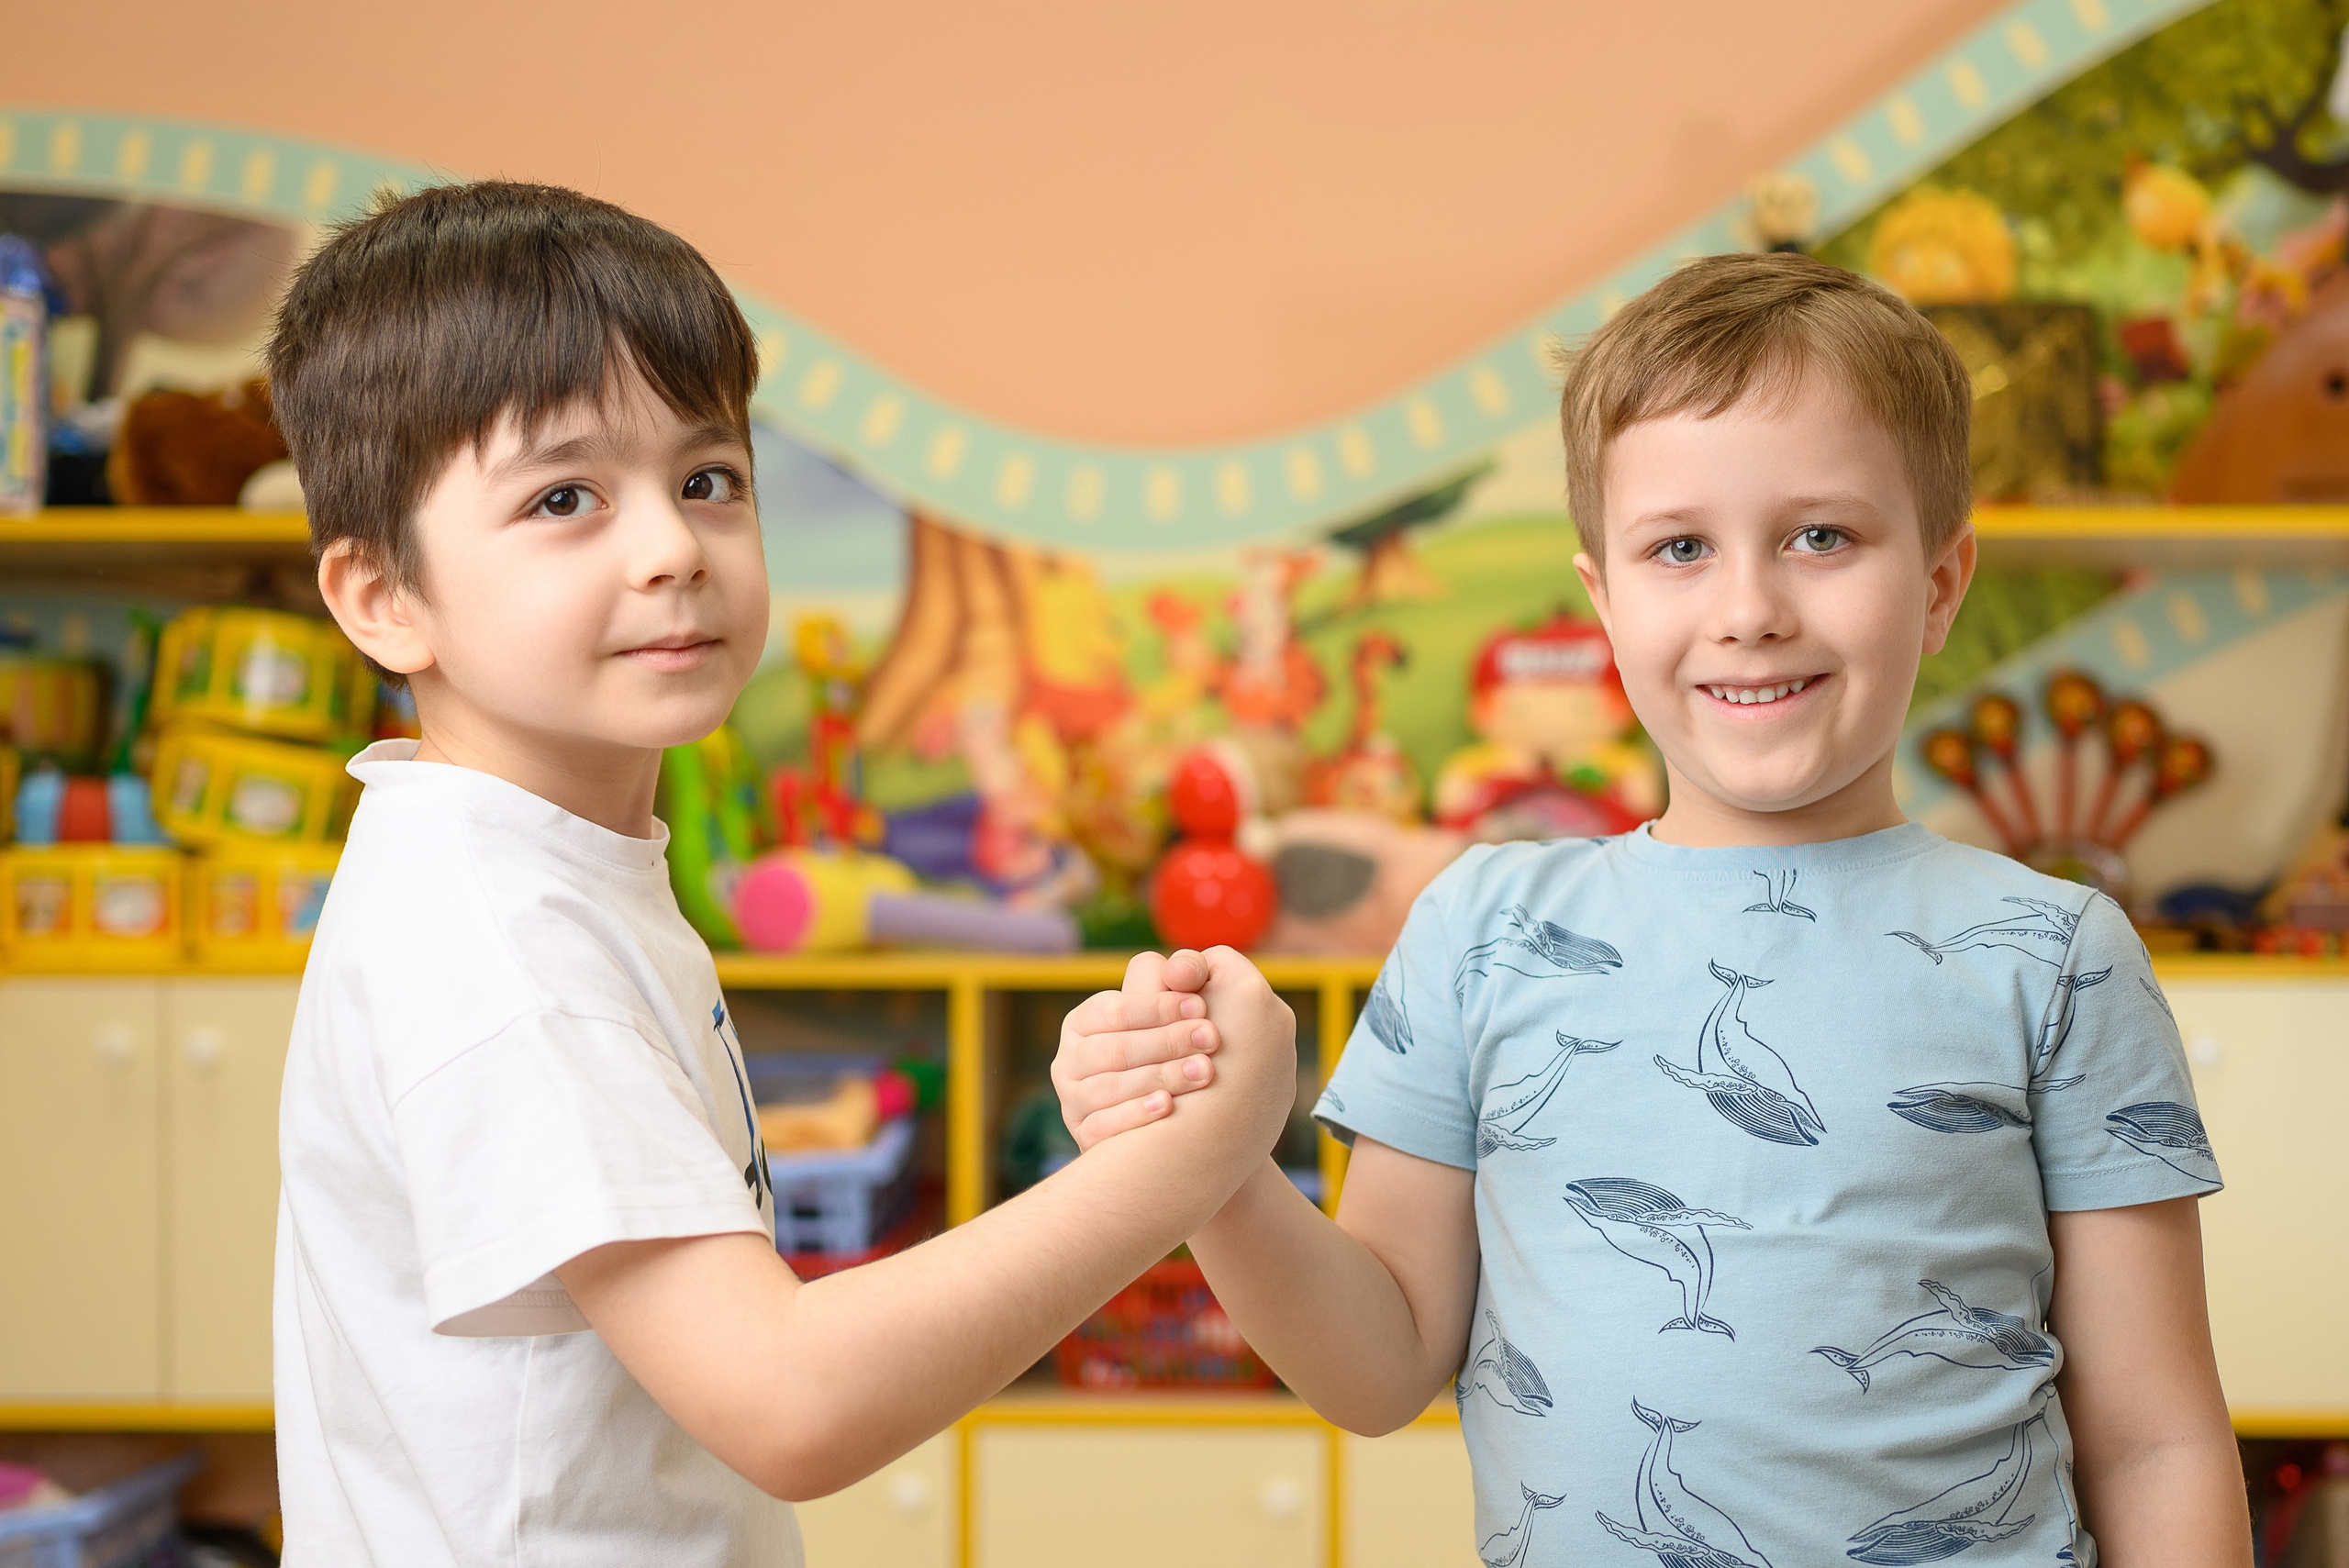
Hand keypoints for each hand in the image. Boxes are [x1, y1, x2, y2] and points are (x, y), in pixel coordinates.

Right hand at [1052, 950, 1220, 1149]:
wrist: (1177, 1121)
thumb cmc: (1175, 1048)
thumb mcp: (1173, 1008)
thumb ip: (1180, 976)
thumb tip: (1183, 968)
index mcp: (1082, 1022)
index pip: (1114, 1010)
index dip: (1159, 1007)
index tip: (1202, 1006)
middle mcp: (1068, 1062)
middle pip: (1115, 1050)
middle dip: (1167, 1041)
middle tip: (1212, 1038)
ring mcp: (1073, 1102)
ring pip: (1109, 1088)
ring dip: (1160, 1076)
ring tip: (1205, 1071)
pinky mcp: (1085, 1138)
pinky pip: (1104, 1126)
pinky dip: (1136, 1115)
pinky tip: (1169, 1106)